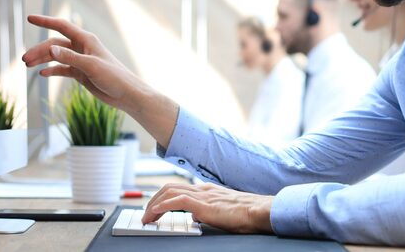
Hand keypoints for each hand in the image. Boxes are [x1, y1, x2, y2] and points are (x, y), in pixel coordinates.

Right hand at [21, 15, 132, 109]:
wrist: (125, 94)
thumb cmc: (113, 76)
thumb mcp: (90, 66)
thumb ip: (70, 57)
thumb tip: (50, 49)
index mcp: (86, 40)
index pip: (62, 26)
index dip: (45, 21)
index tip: (29, 18)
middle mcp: (82, 48)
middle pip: (55, 44)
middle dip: (39, 50)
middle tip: (24, 60)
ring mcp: (80, 60)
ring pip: (56, 56)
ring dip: (42, 60)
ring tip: (27, 65)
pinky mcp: (81, 73)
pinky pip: (62, 69)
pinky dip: (52, 70)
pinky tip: (42, 74)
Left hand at [142, 183, 273, 233]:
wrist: (259, 211)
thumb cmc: (246, 214)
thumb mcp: (222, 211)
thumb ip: (207, 211)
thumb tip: (195, 217)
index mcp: (207, 190)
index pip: (179, 189)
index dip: (163, 197)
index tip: (153, 209)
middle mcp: (203, 189)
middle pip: (170, 187)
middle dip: (153, 199)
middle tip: (146, 214)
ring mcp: (203, 195)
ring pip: (170, 191)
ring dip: (154, 203)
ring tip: (146, 217)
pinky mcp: (204, 204)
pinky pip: (177, 201)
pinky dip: (162, 206)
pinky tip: (154, 213)